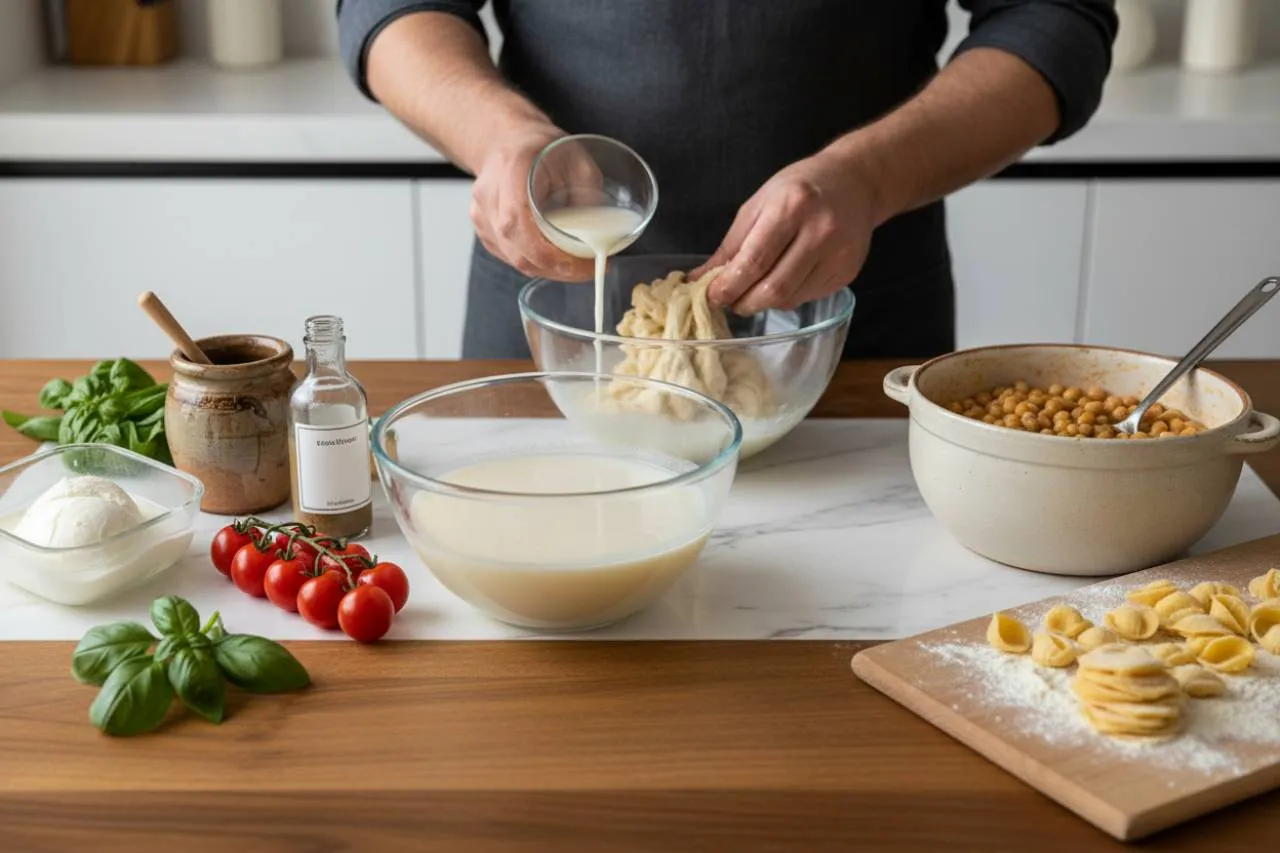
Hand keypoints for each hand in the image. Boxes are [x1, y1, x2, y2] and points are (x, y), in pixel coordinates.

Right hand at [470, 124, 598, 280]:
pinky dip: (535, 263)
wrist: (508, 140)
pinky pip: (510, 256)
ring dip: (548, 269)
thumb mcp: (578, 159)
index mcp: (511, 170)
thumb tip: (602, 236)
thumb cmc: (542, 147)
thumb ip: (589, 195)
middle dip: (556, 269)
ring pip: (514, 258)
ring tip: (575, 265)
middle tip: (586, 269)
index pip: (520, 224)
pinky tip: (555, 258)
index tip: (581, 264)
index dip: (550, 254)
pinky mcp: (484, 228)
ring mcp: (481, 214)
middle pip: (518, 250)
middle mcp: (489, 195)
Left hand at [701, 148, 880, 314]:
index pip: (754, 261)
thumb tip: (700, 279)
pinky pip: (807, 297)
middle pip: (774, 288)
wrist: (855, 182)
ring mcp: (838, 254)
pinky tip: (781, 281)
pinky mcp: (847, 271)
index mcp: (792, 206)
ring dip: (763, 303)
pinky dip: (786, 297)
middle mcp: (820, 230)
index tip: (712, 296)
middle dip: (744, 302)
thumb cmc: (799, 188)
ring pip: (790, 298)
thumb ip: (731, 245)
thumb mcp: (758, 204)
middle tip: (730, 301)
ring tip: (753, 291)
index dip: (728, 286)